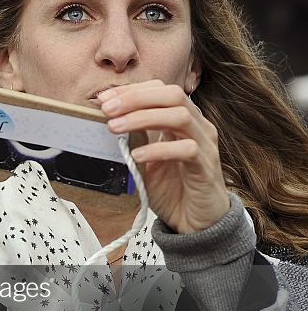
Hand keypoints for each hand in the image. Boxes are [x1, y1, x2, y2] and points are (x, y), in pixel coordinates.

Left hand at [99, 81, 229, 233]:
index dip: (132, 90)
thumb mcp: (145, 157)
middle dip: (136, 98)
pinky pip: (187, 149)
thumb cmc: (171, 187)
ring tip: (114, 128)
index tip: (104, 99)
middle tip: (107, 110)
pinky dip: (158, 149)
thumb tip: (108, 118)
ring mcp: (205, 145)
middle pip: (173, 95)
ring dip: (142, 118)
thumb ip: (134, 137)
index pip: (161, 90)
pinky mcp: (206, 167)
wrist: (194, 220)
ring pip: (180, 116)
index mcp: (183, 119)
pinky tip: (136, 156)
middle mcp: (198, 126)